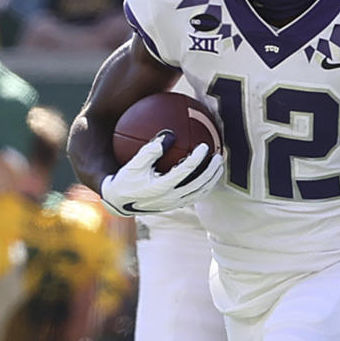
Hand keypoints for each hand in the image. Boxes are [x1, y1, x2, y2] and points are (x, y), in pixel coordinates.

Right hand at [100, 133, 223, 215]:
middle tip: (219, 156)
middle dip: (211, 170)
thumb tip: (169, 134)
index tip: (204, 146)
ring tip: (219, 166)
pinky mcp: (175, 206)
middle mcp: (171, 198)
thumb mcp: (134, 164)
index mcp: (161, 187)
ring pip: (200, 193)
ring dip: (212, 180)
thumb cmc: (126, 180)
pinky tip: (209, 175)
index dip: (197, 158)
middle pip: (199, 184)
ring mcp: (175, 204)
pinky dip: (205, 186)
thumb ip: (151, 150)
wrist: (119, 202)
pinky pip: (195, 196)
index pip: (185, 171)